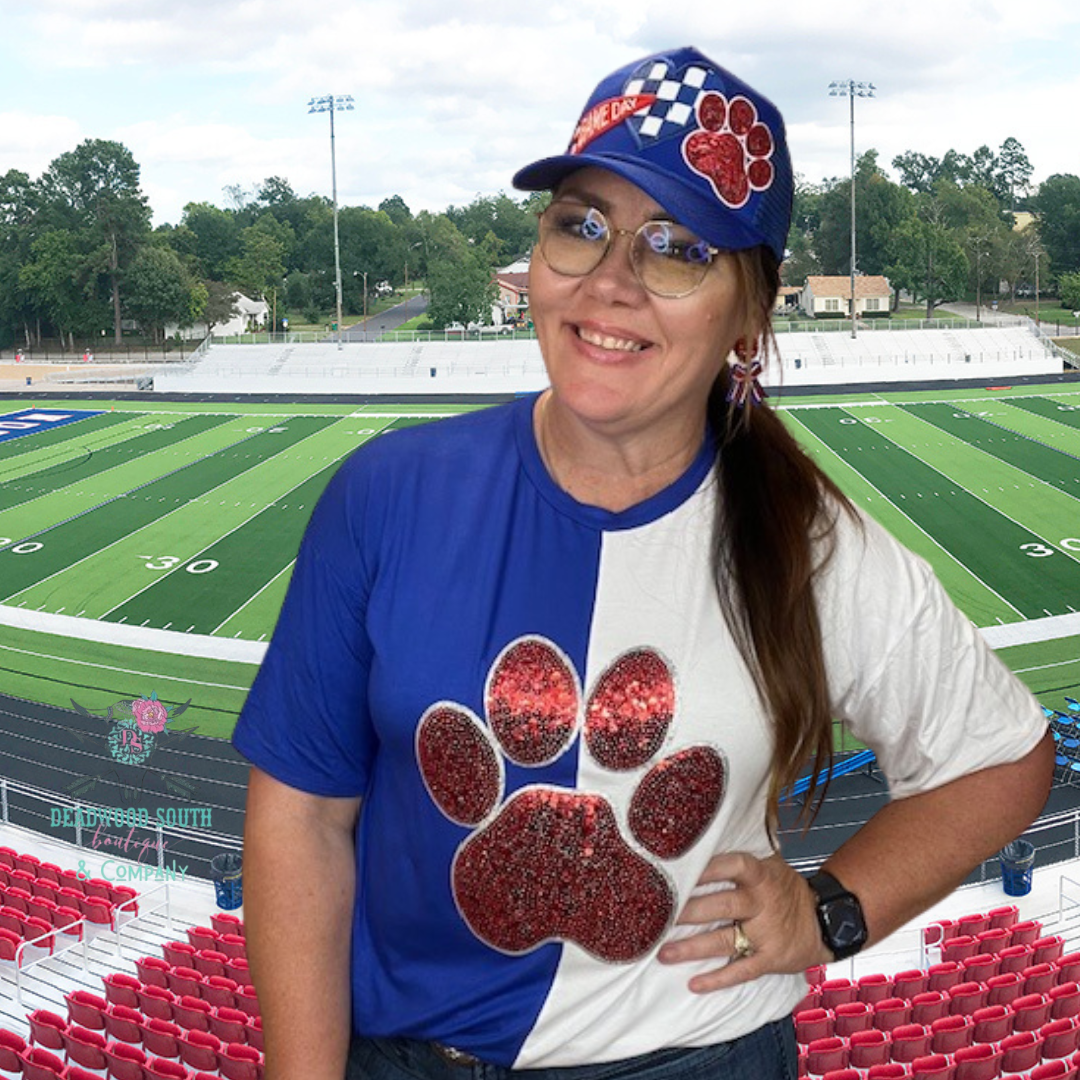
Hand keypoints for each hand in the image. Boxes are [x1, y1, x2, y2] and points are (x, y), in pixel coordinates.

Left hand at [657, 852, 832, 992]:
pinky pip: (741, 971)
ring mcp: (767, 933)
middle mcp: (762, 902)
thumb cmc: (785, 888)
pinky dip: (718, 979)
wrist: (827, 920)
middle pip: (723, 905)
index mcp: (761, 875)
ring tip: (663, 953)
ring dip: (692, 948)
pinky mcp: (770, 959)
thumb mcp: (771, 864)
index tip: (683, 869)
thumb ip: (740, 858)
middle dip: (690, 911)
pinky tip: (694, 983)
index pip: (734, 865)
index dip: (710, 867)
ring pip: (725, 940)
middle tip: (660, 915)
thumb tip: (701, 841)